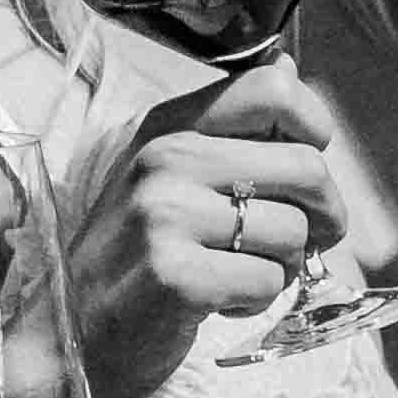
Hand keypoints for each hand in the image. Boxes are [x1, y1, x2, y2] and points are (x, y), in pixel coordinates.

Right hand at [62, 59, 352, 394]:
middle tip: (308, 238)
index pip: (273, 92)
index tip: (306, 165)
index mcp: (168, 126)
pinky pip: (268, 281)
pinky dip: (257, 299)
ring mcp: (166, 216)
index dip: (313, 127)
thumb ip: (230, 126)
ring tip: (238, 271)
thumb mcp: (170, 173)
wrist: (72, 330)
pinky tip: (219, 299)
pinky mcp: (176, 275)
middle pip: (305, 168)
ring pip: (294, 232)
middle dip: (325, 214)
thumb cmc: (135, 252)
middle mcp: (165, 159)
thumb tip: (287, 67)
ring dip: (285, 265)